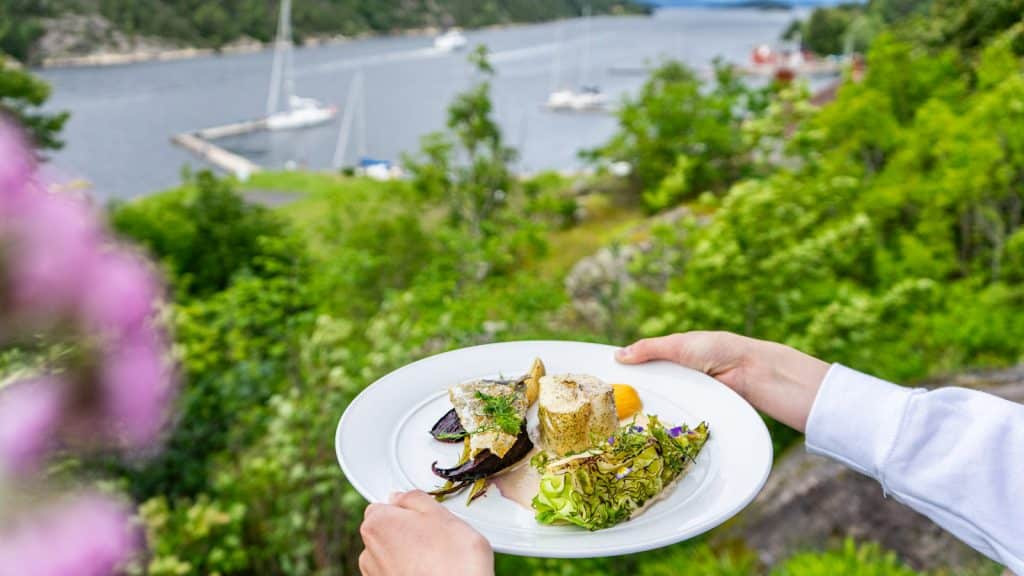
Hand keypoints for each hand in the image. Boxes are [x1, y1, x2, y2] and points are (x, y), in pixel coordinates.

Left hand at [359, 490, 493, 575]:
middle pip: (386, 531)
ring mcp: (376, 575)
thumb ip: (415, 499)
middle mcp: (368, 551)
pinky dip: (410, 572)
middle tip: (436, 537)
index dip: (407, 509)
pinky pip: (397, 573)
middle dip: (407, 532)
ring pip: (391, 555)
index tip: (424, 516)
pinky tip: (432, 573)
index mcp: (377, 523)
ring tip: (437, 559)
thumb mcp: (442, 515)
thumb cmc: (452, 562)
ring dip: (409, 555)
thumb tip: (403, 497)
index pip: (384, 505)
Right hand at [615, 331, 829, 431]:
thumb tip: (618, 355)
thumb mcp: (679, 344)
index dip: (624, 375)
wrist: (750, 373)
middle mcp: (677, 379)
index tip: (601, 385)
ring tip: (621, 420)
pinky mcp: (695, 414)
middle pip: (648, 389)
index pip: (642, 367)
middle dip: (631, 396)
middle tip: (606, 407)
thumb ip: (648, 349)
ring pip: (659, 406)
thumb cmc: (717, 350)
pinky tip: (646, 427)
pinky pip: (674, 418)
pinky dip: (663, 421)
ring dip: (645, 411)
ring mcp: (686, 397)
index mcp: (672, 357)